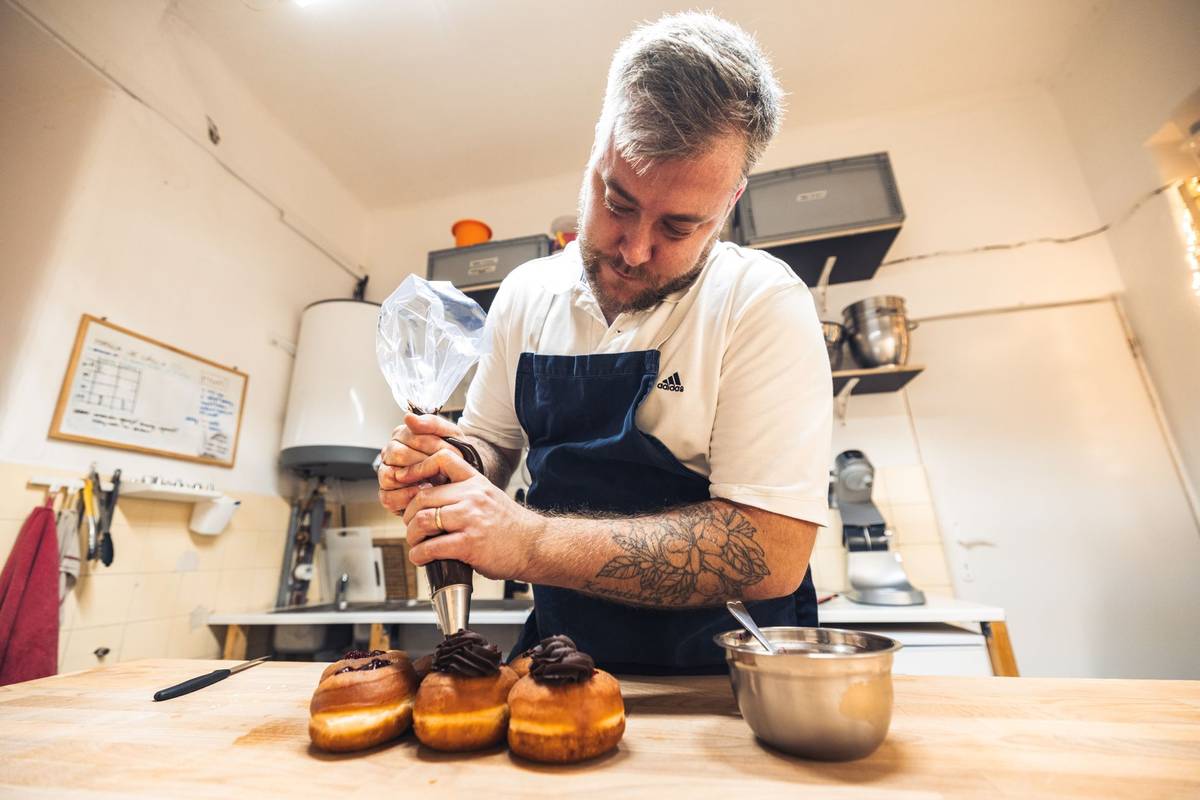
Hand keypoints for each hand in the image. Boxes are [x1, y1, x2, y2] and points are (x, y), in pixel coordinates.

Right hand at [377, 413, 461, 515]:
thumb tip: (408, 417)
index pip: (410, 436)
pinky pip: (388, 497)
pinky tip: (423, 493)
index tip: (453, 453)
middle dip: (425, 463)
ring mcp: (386, 474)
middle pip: (398, 454)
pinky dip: (406, 497)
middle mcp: (390, 453)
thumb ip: (431, 423)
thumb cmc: (453, 455)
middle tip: (443, 469)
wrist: (460, 478)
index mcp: (402, 435)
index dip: (434, 445)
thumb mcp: (450, 435)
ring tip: (434, 482)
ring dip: (414, 480)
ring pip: (389, 475)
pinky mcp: (388, 495)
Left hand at [401, 447, 544, 581]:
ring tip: (416, 543)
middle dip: (409, 514)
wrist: (535, 546)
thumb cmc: (511, 526)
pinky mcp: (469, 543)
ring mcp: (470, 519)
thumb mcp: (490, 496)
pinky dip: (419, 555)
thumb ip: (466, 492)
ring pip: (423, 520)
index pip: (441, 459)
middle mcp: (472, 496)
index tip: (406, 481)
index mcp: (475, 482)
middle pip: (423, 496)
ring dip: (412, 535)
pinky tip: (421, 558)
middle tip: (411, 526)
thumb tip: (433, 500)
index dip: (418, 468)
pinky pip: (432, 547)